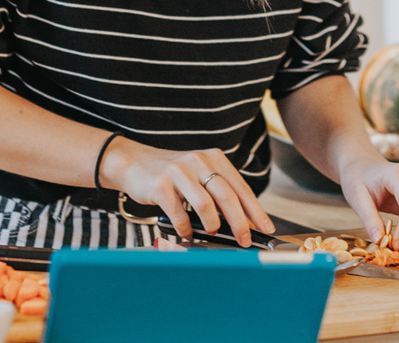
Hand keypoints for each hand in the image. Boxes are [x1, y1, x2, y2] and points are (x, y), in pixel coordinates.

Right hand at [99, 141, 274, 246]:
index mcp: (213, 158)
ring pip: (205, 204)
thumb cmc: (171, 174)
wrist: (133, 162)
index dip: (255, 210)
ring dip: (212, 225)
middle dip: (240, 223)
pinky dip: (186, 228)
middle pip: (227, 195)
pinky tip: (186, 232)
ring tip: (211, 232)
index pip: (240, 187)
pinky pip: (179, 213)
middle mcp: (198, 161)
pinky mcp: (160, 185)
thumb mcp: (198, 174)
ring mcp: (178, 172)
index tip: (265, 228)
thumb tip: (243, 221)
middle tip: (244, 240)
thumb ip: (218, 192)